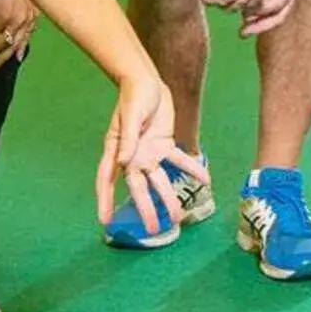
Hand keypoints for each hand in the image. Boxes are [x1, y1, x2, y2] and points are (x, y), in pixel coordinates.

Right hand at [95, 77, 208, 234]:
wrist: (147, 82)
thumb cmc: (132, 97)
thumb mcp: (130, 117)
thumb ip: (128, 139)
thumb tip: (123, 162)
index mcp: (116, 151)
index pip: (106, 180)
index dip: (105, 200)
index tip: (105, 221)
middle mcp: (131, 157)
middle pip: (138, 188)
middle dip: (145, 208)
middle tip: (152, 229)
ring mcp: (148, 153)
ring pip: (159, 181)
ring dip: (168, 198)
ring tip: (179, 217)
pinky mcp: (164, 145)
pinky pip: (179, 160)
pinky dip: (191, 169)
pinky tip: (205, 180)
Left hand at [239, 0, 310, 36]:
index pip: (279, 2)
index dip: (262, 12)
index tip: (246, 19)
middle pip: (279, 13)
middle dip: (261, 25)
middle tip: (242, 32)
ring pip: (276, 11)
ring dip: (260, 20)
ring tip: (243, 27)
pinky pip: (274, 2)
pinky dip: (261, 9)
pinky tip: (247, 11)